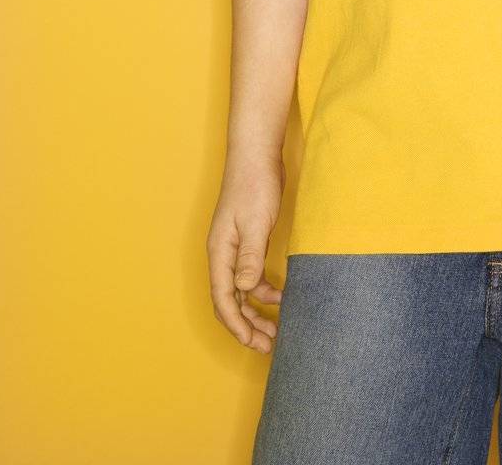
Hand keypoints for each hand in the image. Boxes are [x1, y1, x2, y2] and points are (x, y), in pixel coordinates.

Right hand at [206, 152, 285, 352]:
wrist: (257, 154)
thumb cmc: (255, 184)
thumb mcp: (256, 222)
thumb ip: (250, 256)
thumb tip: (243, 290)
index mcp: (220, 253)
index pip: (223, 300)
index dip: (237, 326)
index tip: (254, 344)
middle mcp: (223, 254)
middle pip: (230, 301)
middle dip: (246, 327)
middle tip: (268, 346)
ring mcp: (234, 248)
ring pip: (241, 292)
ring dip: (255, 312)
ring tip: (276, 330)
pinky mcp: (247, 241)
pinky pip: (251, 276)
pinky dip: (263, 291)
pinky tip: (281, 296)